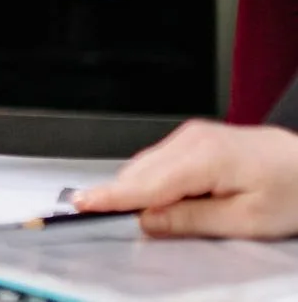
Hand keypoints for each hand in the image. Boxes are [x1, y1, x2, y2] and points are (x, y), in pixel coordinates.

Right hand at [75, 121, 297, 239]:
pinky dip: (153, 181)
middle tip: (99, 217)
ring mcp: (191, 135)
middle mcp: (191, 138)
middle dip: (121, 196)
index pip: (146, 182)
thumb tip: (147, 220)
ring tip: (141, 215)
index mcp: (204, 157)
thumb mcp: (247, 220)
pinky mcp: (195, 138)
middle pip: (139, 172)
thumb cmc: (292, 193)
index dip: (111, 196)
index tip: (80, 203)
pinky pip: (160, 161)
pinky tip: (163, 198)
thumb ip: (192, 219)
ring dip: (138, 190)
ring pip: (146, 165)